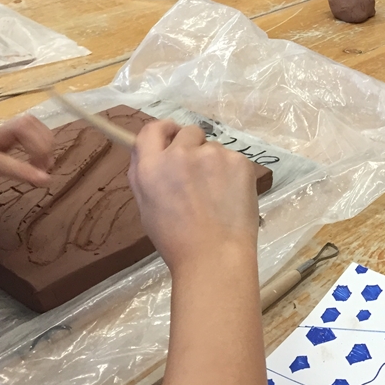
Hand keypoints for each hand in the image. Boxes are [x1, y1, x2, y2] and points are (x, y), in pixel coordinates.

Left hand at [0, 115, 52, 194]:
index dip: (22, 169)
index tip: (45, 180)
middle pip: (20, 127)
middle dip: (40, 144)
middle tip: (45, 168)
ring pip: (26, 123)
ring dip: (44, 140)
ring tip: (45, 164)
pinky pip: (25, 130)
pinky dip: (40, 140)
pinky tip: (38, 159)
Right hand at [128, 120, 258, 277]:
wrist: (215, 255)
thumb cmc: (176, 240)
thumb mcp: (146, 206)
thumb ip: (145, 174)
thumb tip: (148, 150)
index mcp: (151, 166)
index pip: (152, 129)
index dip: (163, 130)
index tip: (171, 135)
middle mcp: (180, 154)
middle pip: (188, 132)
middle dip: (192, 146)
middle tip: (198, 174)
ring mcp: (212, 154)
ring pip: (213, 147)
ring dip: (213, 162)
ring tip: (216, 194)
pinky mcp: (239, 160)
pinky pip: (233, 158)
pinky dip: (233, 172)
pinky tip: (231, 196)